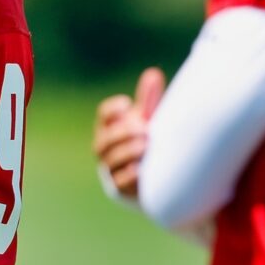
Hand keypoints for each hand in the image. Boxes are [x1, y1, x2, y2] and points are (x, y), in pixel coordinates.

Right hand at [92, 67, 164, 198]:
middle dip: (121, 134)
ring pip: (110, 161)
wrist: (160, 181)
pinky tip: (141, 169)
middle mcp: (107, 149)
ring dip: (126, 152)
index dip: (112, 110)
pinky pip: (120, 184)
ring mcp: (112, 170)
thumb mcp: (149, 122)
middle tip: (144, 130)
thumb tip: (153, 74)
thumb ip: (149, 101)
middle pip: (104, 140)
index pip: (104, 116)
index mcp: (113, 128)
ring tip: (146, 146)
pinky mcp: (122, 190)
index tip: (127, 104)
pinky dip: (128, 176)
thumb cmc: (150, 143)